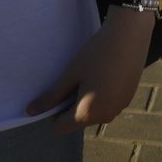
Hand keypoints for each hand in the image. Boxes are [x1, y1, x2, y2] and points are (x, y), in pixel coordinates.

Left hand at [27, 8, 156, 132]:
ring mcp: (119, 108)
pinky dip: (102, 93)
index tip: (58, 89)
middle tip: (74, 77)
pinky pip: (108, 103)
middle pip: (79, 120)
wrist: (130, 34)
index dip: (54, 111)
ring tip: (90, 72)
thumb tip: (30, 112)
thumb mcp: (70, 74)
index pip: (61, 127)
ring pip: (94, 111)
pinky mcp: (128, 97)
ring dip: (88, 98)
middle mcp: (106, 117)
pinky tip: (104, 71)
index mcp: (88, 114)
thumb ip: (51, 96)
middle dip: (72, 104)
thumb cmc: (96, 54)